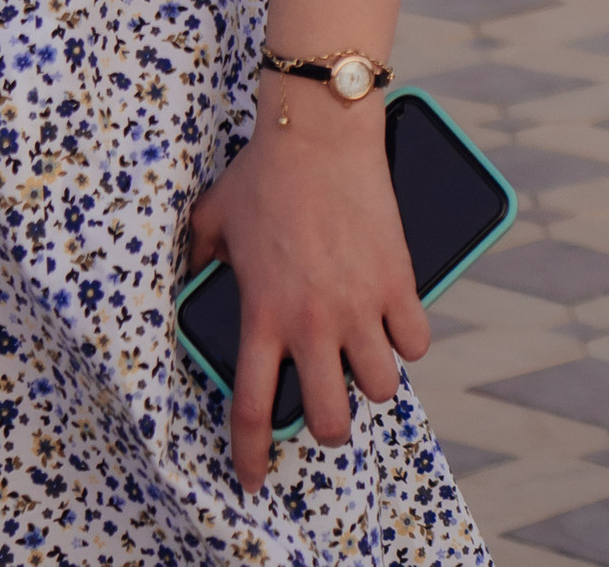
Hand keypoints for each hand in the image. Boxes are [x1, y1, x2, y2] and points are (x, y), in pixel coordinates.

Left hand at [186, 93, 428, 490]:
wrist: (320, 129)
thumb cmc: (264, 170)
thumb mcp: (215, 216)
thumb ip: (201, 256)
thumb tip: (192, 276)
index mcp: (263, 314)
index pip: (251, 410)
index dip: (250, 456)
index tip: (253, 479)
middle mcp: (312, 322)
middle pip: (328, 420)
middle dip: (329, 426)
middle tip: (328, 405)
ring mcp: (358, 305)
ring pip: (381, 390)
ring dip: (373, 381)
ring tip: (364, 357)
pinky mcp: (397, 281)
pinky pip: (416, 342)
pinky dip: (408, 339)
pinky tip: (394, 322)